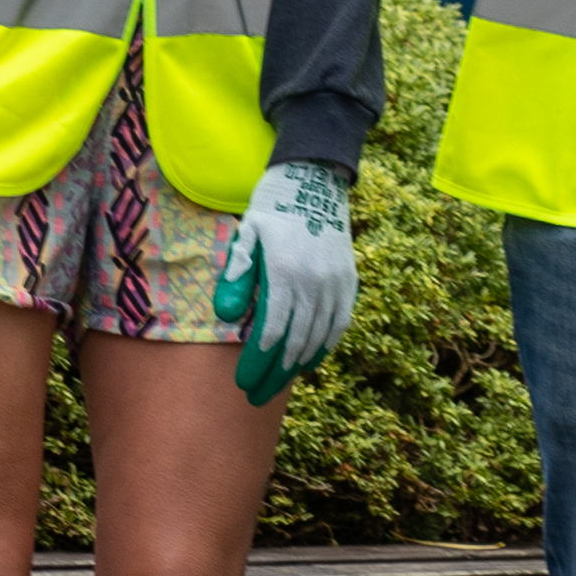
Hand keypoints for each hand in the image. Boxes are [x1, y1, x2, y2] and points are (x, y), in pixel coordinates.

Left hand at [214, 159, 357, 404]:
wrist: (315, 178)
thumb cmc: (272, 207)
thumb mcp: (246, 234)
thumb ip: (237, 276)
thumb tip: (226, 317)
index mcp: (286, 272)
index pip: (271, 332)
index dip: (256, 362)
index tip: (242, 383)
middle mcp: (315, 283)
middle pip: (294, 343)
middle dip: (273, 375)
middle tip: (255, 397)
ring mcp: (336, 284)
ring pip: (318, 338)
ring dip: (296, 366)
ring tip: (277, 384)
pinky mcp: (349, 281)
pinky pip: (339, 324)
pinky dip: (323, 347)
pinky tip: (308, 361)